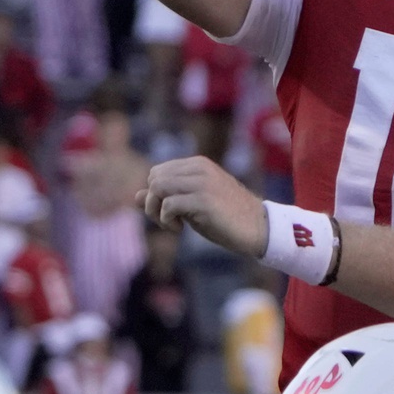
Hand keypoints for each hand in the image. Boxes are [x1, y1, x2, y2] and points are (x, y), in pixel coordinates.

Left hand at [142, 157, 267, 257]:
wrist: (259, 228)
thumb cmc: (226, 218)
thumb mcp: (193, 205)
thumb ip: (166, 197)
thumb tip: (134, 196)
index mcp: (198, 164)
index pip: (157, 172)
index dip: (155, 195)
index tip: (169, 214)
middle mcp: (199, 168)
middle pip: (154, 178)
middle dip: (152, 203)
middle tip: (168, 221)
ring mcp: (202, 183)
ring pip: (157, 188)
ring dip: (157, 212)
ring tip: (173, 225)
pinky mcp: (204, 200)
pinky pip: (169, 205)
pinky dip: (167, 220)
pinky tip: (181, 229)